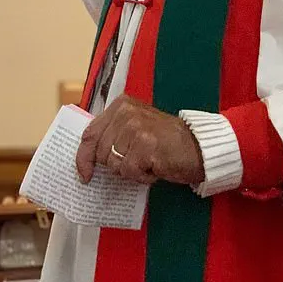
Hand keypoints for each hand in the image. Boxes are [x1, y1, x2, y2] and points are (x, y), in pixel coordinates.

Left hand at [76, 95, 205, 186]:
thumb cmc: (166, 141)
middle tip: (138, 160)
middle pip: (101, 152)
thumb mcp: (136, 127)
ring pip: (114, 164)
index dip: (83, 157)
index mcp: (121, 105)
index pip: (90, 133)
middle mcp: (126, 112)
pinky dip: (142, 176)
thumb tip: (87, 156)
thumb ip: (113, 134)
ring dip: (131, 170)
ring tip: (149, 160)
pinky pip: (130, 171)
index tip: (84, 173)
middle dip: (116, 164)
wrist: (198, 147)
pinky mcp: (145, 145)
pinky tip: (155, 166)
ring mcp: (136, 127)